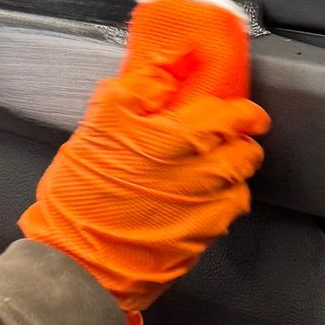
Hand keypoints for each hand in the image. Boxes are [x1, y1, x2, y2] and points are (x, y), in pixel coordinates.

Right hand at [19, 0, 268, 315]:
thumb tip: (169, 62)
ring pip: (240, 182)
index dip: (242, 109)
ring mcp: (208, 211)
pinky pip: (227, 214)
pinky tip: (193, 199)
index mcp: (183, 139)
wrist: (76, 262)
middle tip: (219, 136)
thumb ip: (141, 85)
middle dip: (238, 140)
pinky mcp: (203, 239)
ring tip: (203, 169)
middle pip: (247, 150)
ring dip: (229, 172)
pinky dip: (219, 202)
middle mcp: (205, 176)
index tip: (237, 107)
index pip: (237, 115)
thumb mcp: (100, 121)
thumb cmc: (82, 196)